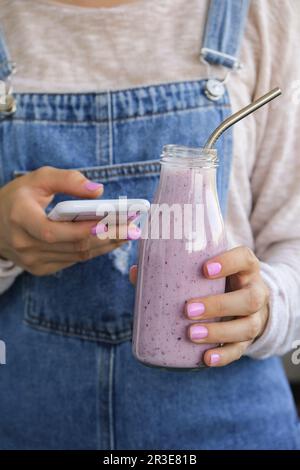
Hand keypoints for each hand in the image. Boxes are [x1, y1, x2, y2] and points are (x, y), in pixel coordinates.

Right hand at [0, 166, 130, 275]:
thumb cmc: (19, 197)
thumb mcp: (38, 179)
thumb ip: (68, 180)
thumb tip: (99, 191)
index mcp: (19, 218)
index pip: (53, 231)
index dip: (83, 229)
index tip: (113, 221)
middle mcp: (24, 244)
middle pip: (73, 246)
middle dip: (107, 237)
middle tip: (134, 228)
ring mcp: (32, 261)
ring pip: (77, 256)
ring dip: (106, 245)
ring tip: (130, 232)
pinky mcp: (40, 269)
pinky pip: (73, 260)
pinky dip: (94, 250)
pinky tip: (112, 240)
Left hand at [130, 246, 269, 366]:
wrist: (245, 299)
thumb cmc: (218, 280)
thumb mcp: (206, 269)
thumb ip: (175, 268)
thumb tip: (136, 272)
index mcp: (245, 268)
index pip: (244, 258)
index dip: (228, 262)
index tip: (205, 269)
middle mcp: (255, 291)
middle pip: (249, 298)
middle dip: (218, 305)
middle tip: (188, 309)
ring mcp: (255, 317)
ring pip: (248, 327)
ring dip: (219, 332)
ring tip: (191, 334)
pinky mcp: (249, 339)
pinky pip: (240, 350)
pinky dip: (223, 356)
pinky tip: (206, 358)